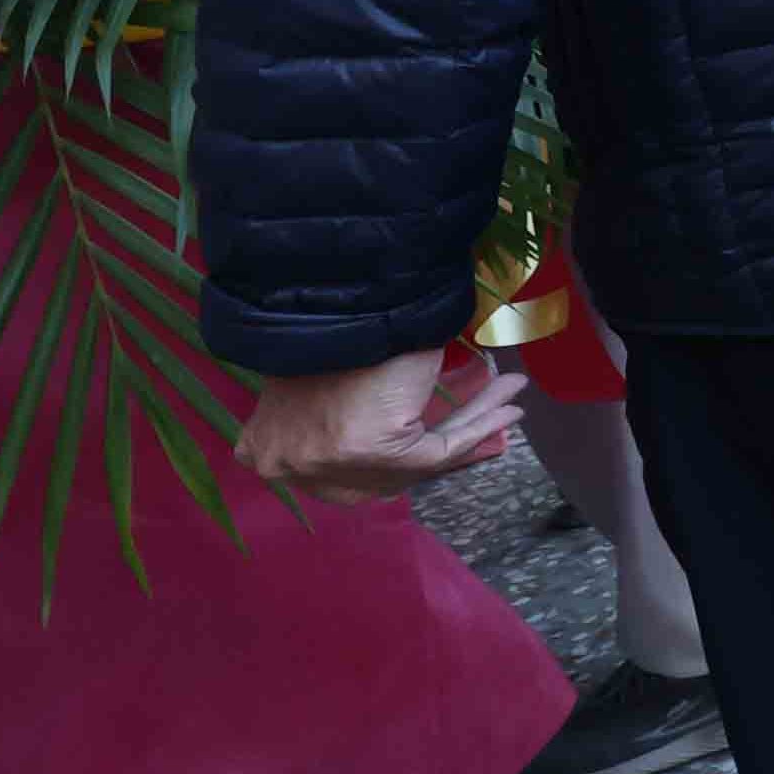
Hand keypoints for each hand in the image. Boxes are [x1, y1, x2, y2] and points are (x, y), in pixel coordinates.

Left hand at [235, 346, 523, 505]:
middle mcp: (292, 467)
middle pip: (384, 473)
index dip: (401, 454)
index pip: (343, 473)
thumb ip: (338, 413)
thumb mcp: (320, 381)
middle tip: (484, 419)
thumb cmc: (327, 329)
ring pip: (417, 459)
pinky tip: (511, 406)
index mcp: (262, 451)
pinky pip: (443, 449)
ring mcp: (331, 464)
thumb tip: (387, 425)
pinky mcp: (378, 452)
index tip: (437, 434)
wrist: (340, 300)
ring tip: (512, 401)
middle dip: (440, 443)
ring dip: (473, 425)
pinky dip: (481, 426)